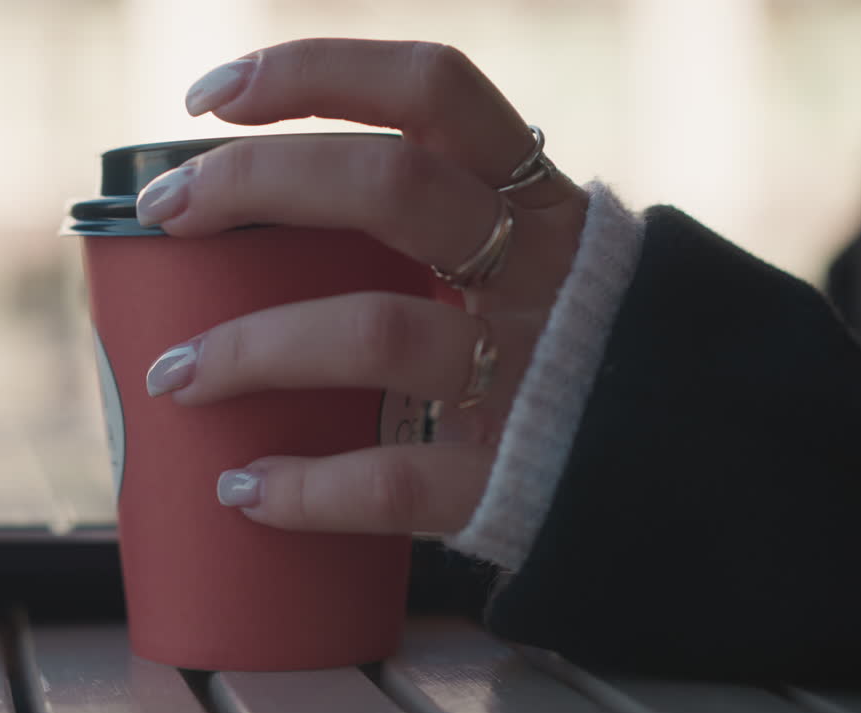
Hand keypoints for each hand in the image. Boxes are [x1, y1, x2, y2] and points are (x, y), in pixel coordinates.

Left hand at [138, 38, 587, 534]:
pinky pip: (394, 480)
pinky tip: (244, 489)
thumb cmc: (575, 356)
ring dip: (253, 348)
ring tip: (175, 375)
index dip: (317, 74)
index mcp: (537, 201)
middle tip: (166, 210)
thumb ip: (440, 233)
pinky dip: (305, 488)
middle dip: (256, 182)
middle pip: (391, 184)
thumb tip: (273, 219)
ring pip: (377, 332)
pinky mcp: (515, 478)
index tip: (210, 97)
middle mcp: (539, 268)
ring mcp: (531, 372)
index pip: (432, 91)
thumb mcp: (528, 264)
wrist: (694, 474)